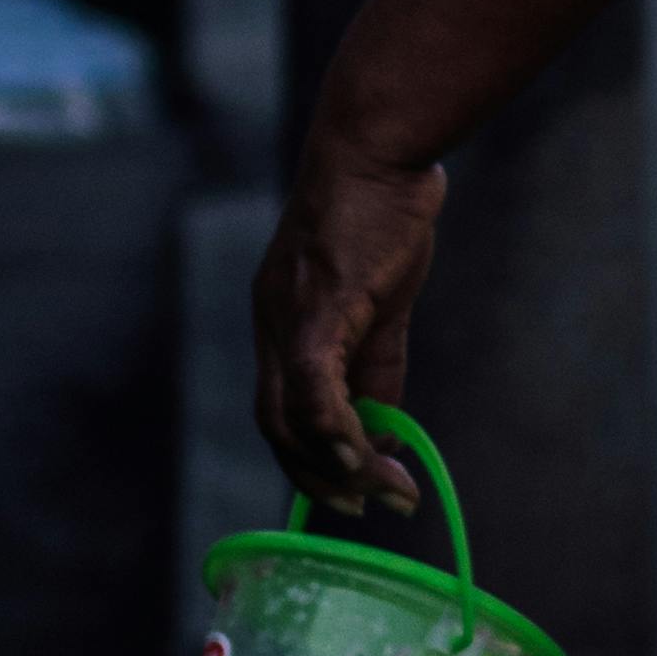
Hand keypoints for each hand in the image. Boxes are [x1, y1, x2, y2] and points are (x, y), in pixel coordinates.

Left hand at [252, 130, 444, 519]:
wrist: (378, 147)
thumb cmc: (383, 213)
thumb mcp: (383, 302)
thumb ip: (378, 365)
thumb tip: (386, 431)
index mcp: (281, 320)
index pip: (281, 409)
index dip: (310, 458)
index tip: (349, 491)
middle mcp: (271, 324)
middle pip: (275, 425)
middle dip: (318, 477)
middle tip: (361, 508)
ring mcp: (286, 317)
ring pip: (291, 417)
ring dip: (336, 464)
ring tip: (382, 490)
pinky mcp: (316, 308)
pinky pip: (314, 387)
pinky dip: (335, 429)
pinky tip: (367, 454)